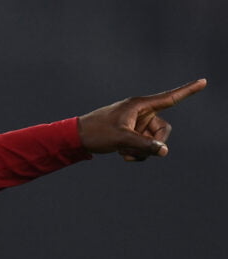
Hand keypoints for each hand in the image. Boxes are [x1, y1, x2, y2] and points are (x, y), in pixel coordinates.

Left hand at [78, 78, 206, 160]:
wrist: (77, 137)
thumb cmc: (97, 133)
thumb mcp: (122, 140)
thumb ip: (144, 145)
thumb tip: (165, 151)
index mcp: (139, 105)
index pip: (169, 98)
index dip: (188, 91)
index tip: (204, 81)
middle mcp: (141, 112)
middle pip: (163, 130)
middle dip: (153, 144)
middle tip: (139, 152)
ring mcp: (137, 123)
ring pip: (153, 141)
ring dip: (141, 151)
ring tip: (123, 153)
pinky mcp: (131, 132)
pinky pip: (144, 145)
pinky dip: (136, 152)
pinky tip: (121, 154)